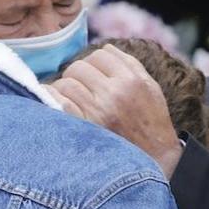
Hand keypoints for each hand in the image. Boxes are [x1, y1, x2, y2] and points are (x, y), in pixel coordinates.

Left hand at [47, 44, 183, 177]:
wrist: (155, 161)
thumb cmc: (152, 123)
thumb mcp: (151, 88)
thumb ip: (130, 65)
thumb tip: (106, 47)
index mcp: (131, 81)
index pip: (100, 54)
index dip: (95, 62)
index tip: (96, 73)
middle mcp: (113, 94)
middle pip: (79, 67)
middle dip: (78, 74)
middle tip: (82, 87)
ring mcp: (96, 113)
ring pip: (65, 83)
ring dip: (65, 88)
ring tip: (73, 98)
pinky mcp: (83, 130)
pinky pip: (57, 103)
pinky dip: (53, 100)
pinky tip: (58, 104)